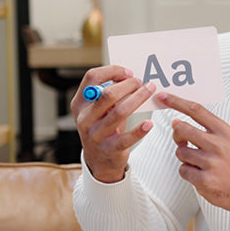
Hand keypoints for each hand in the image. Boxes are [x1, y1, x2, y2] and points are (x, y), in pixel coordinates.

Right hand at [70, 66, 156, 182]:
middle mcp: (85, 118)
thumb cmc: (103, 128)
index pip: (91, 78)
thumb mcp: (99, 110)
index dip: (111, 71)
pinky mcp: (110, 149)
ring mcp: (96, 135)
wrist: (98, 159)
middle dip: (128, 85)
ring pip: (120, 112)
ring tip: (149, 90)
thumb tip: (130, 76)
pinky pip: (126, 138)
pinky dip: (139, 130)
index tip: (128, 73)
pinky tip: (148, 123)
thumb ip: (108, 94)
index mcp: (80, 104)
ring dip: (138, 98)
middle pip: (108, 94)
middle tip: (141, 82)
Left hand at [157, 92, 229, 211]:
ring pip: (180, 151)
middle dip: (177, 134)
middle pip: (182, 129)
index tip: (163, 97)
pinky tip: (200, 173)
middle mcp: (217, 144)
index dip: (177, 102)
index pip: (196, 110)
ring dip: (184, 157)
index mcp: (224, 131)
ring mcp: (210, 162)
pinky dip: (187, 172)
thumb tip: (178, 122)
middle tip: (182, 139)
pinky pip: (183, 170)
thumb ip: (207, 129)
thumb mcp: (229, 139)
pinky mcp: (204, 180)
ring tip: (198, 161)